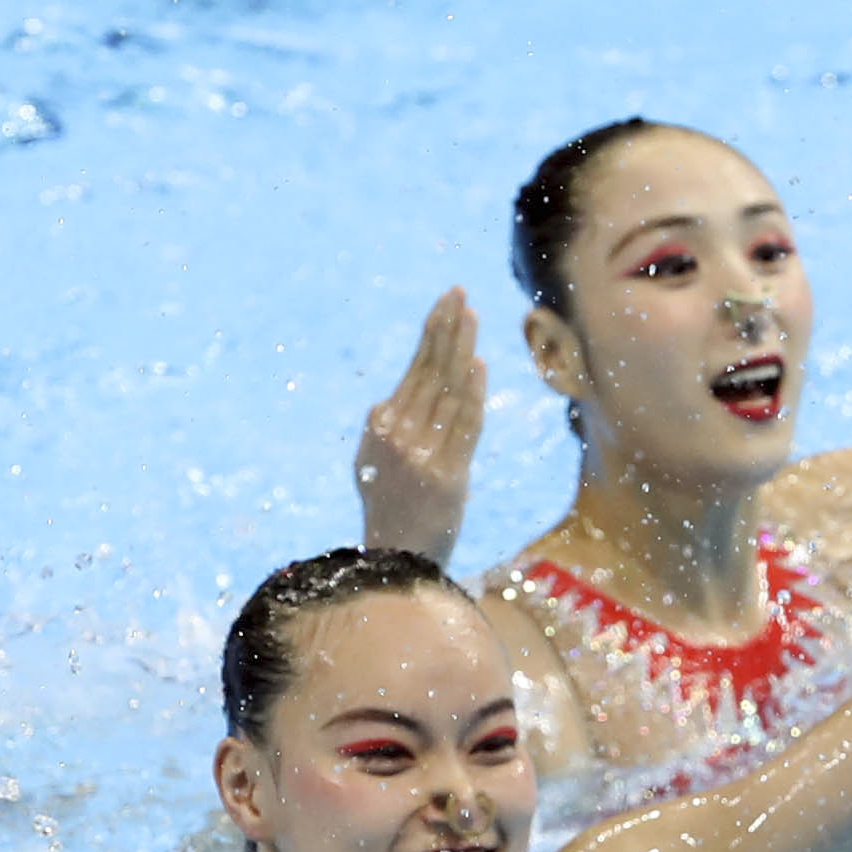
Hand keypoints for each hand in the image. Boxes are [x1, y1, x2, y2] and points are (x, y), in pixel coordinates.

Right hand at [351, 290, 485, 560]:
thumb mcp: (375, 464)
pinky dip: (471, 395)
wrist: (397, 559)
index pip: (414, 371)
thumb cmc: (391, 509)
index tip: (447, 303)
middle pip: (430, 373)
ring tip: (471, 316)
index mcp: (381, 427)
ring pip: (447, 393)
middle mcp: (397, 437)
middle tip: (459, 292)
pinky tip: (476, 365)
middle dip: (446, 329)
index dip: (432, 335)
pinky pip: (463, 428)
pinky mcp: (446, 476)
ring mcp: (421, 456)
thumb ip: (386, 429)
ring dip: (460, 350)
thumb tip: (396, 396)